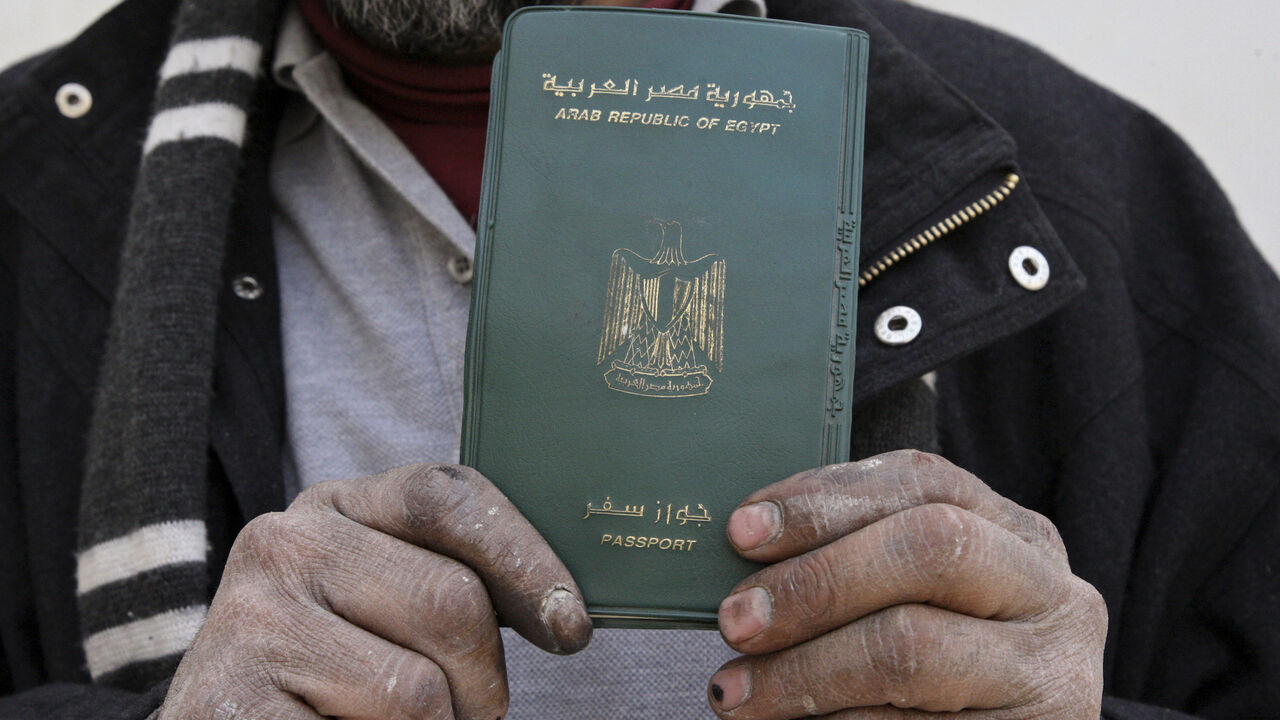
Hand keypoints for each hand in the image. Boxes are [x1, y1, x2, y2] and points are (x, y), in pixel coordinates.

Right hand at [158, 464, 591, 719]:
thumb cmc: (332, 675)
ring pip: (418, 691)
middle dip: (484, 684)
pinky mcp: (230, 703)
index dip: (525, 558)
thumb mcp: (386, 604)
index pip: (448, 498)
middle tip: (466, 716)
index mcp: (337, 506)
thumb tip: (563, 613)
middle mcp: (285, 543)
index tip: (571, 627)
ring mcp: (250, 622)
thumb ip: (450, 583)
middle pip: (453, 602)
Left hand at [709, 449, 1105, 718]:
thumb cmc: (949, 660)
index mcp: (1021, 535)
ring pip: (912, 648)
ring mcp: (1049, 675)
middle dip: (815, 582)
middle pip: (930, 550)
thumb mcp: (927, 595)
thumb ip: (862, 557)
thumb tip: (745, 547)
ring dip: (804, 671)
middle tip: (736, 621)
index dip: (825, 500)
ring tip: (736, 692)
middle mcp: (1053, 595)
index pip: (923, 483)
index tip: (742, 532)